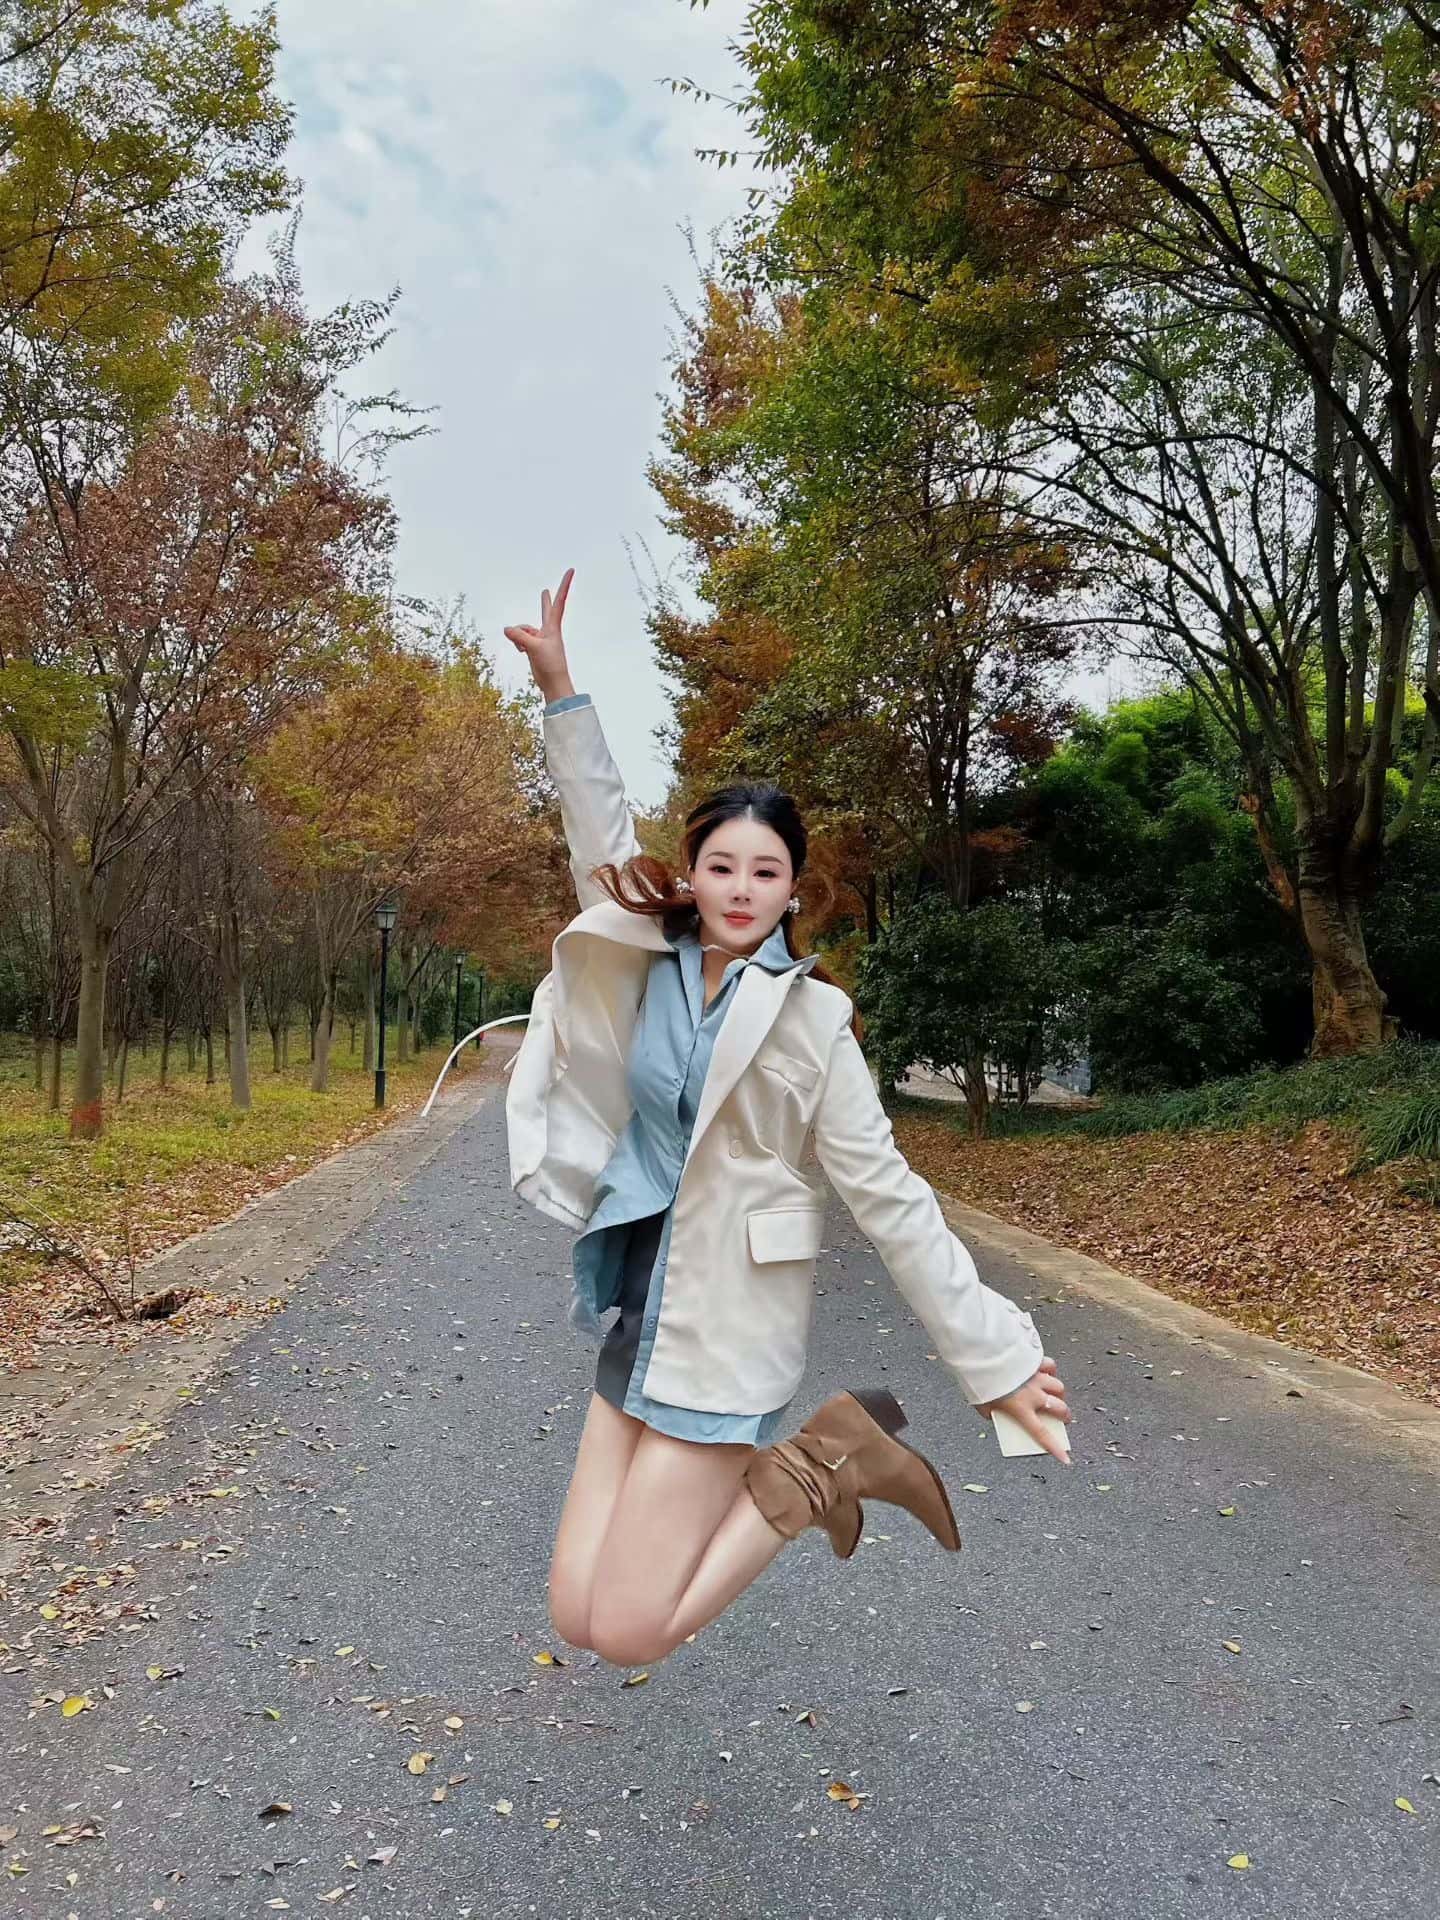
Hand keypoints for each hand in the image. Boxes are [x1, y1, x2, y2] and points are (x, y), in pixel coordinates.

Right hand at [503, 567, 574, 701]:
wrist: (553, 683)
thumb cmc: (550, 664)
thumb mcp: (533, 648)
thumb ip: (519, 636)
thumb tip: (506, 629)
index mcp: (553, 627)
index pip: (559, 601)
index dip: (564, 585)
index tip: (572, 570)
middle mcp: (548, 630)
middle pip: (546, 611)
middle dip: (545, 601)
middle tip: (546, 591)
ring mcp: (540, 639)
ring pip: (523, 629)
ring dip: (518, 636)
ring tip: (524, 649)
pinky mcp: (533, 648)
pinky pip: (520, 639)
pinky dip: (517, 643)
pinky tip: (521, 652)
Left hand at [976, 1355, 1072, 1463]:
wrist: (984, 1353)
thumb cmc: (981, 1380)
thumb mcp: (981, 1404)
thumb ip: (990, 1411)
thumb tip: (993, 1413)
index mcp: (1021, 1409)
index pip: (1041, 1434)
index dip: (1054, 1448)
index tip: (1065, 1459)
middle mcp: (1034, 1394)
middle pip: (1059, 1408)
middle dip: (1064, 1415)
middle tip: (1062, 1417)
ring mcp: (1037, 1377)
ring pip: (1058, 1387)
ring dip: (1058, 1393)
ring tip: (1055, 1394)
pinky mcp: (1035, 1360)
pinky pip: (1050, 1366)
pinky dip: (1050, 1370)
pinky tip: (1046, 1371)